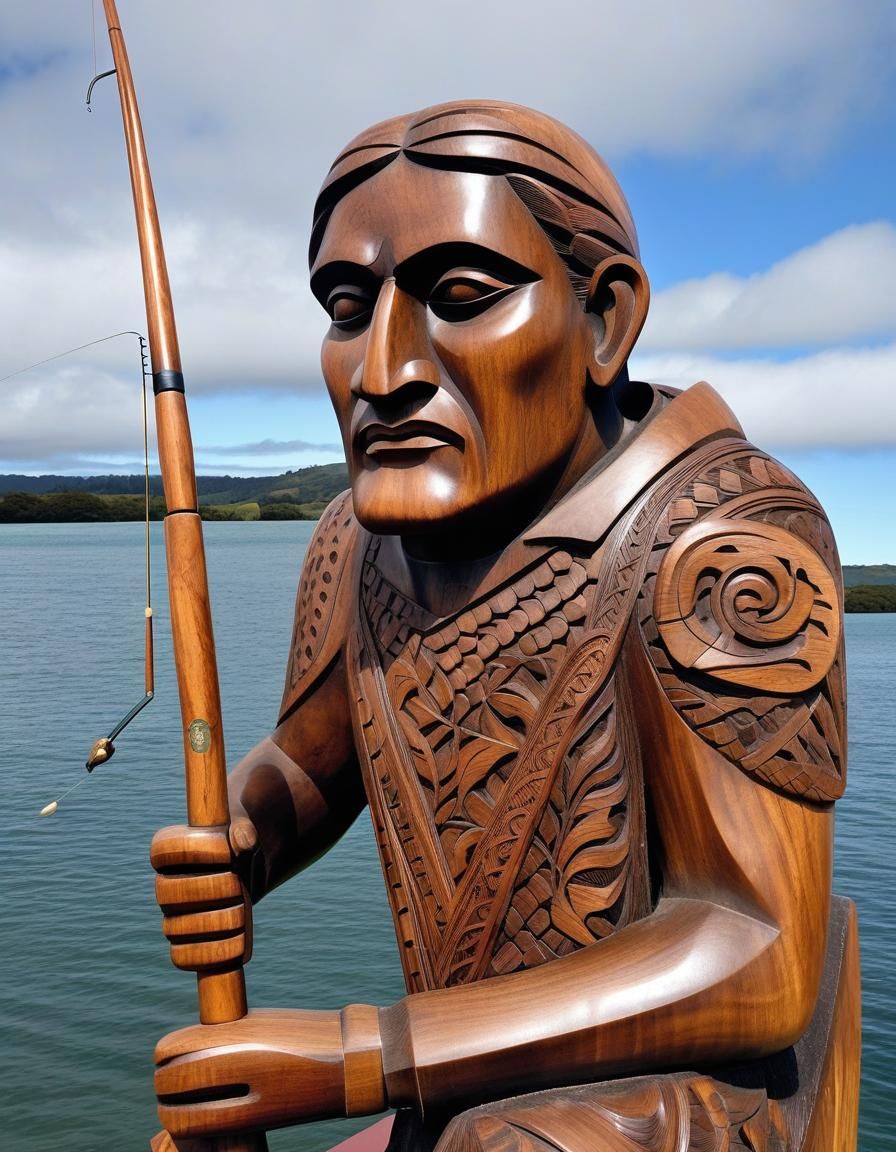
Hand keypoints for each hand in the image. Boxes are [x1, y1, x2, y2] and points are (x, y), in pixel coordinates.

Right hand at [150, 816, 257, 970]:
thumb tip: (242, 840)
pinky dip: (210, 954)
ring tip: (241, 914)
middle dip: (212, 890)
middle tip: (239, 886)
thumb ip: (244, 832)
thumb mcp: (245, 834)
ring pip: (176, 927)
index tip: (228, 853)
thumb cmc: (239, 849)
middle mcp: (163, 883)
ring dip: (218, 922)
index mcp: (171, 850)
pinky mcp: (183, 943)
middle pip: (170, 891)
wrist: (245, 874)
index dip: (195, 850)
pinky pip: (182, 957)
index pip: (164, 848)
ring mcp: (170, 915)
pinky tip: (236, 942)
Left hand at [155, 1009, 345, 1137]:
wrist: (348, 1059)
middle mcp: (236, 1062)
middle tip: (167, 1086)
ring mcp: (244, 1095)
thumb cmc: (303, 1036)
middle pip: (172, 1082)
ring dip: (173, 1112)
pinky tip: (198, 1120)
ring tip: (178, 1107)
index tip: (165, 1058)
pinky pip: (207, 1128)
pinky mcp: (257, 1121)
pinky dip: (194, 1127)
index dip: (163, 1056)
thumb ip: (227, 1038)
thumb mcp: (262, 1025)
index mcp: (236, 1032)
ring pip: (183, 1114)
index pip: (173, 1048)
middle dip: (164, 1087)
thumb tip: (192, 1053)